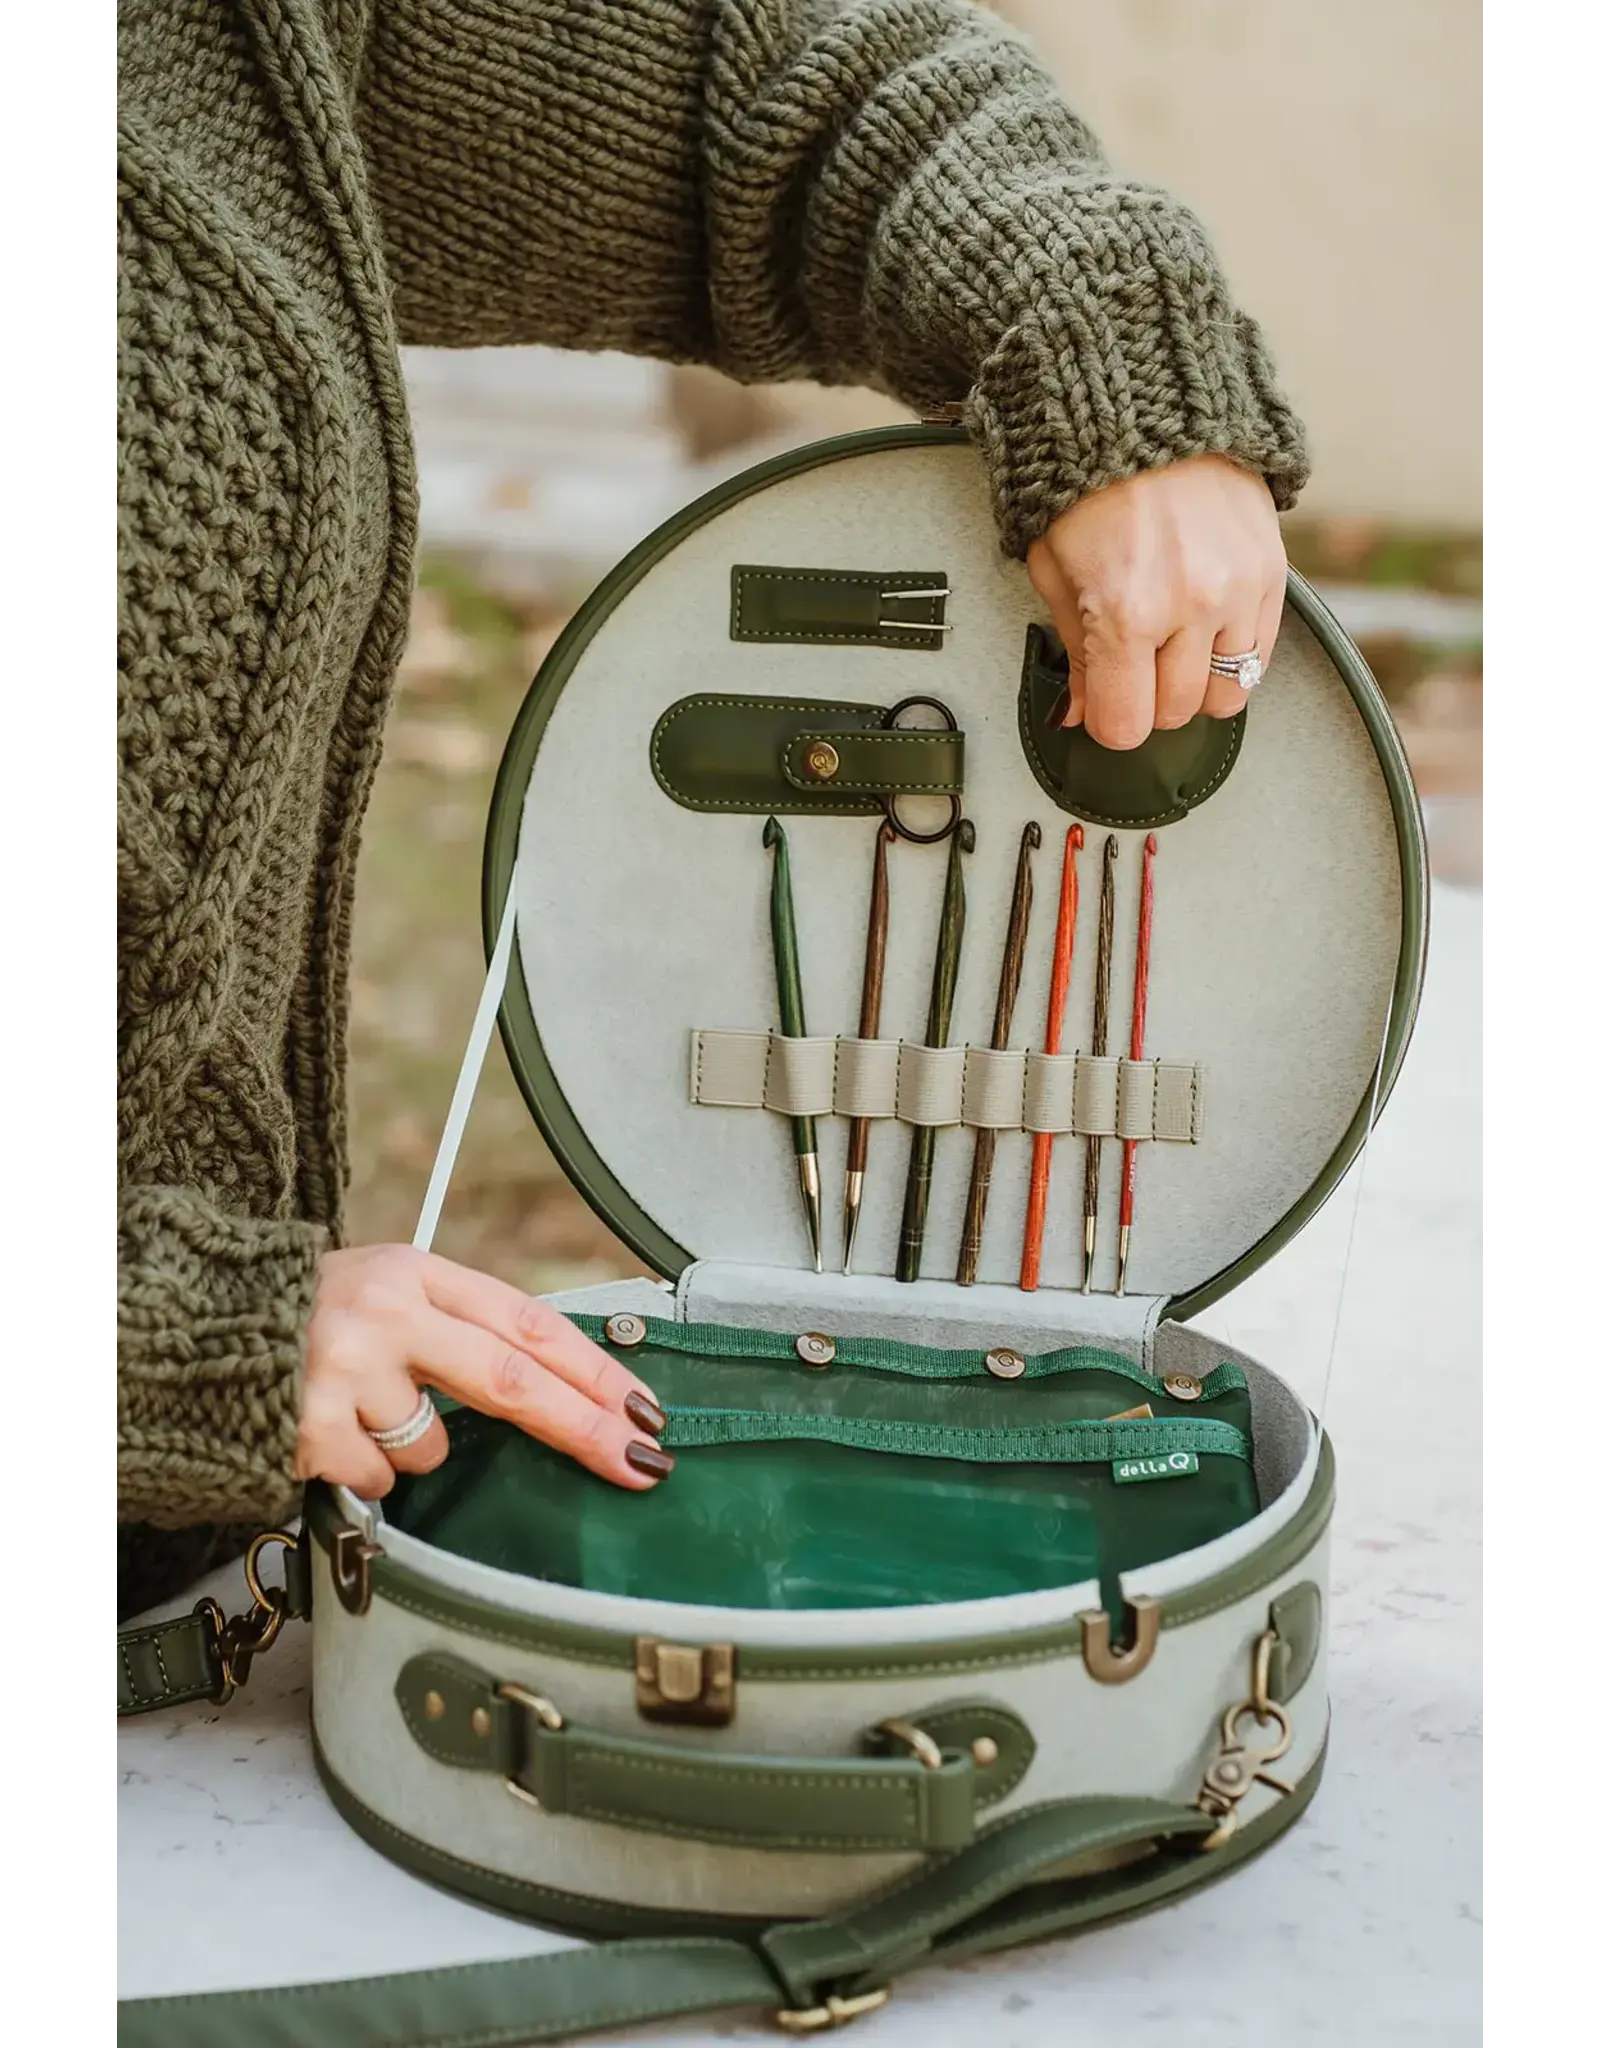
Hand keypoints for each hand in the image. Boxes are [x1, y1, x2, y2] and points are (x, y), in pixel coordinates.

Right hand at [293, 1245, 672, 1498]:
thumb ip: (462, 1326)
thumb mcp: (390, 1293)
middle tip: (639, 1462)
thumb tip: (564, 1382)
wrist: (195, 1329)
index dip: (593, 1369)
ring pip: (437, 1446)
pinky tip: (333, 1436)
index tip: (643, 1408)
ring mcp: (347, 1372)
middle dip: (585, 1427)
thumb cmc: (310, 1319)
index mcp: (416, 1273)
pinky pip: (381, 1479)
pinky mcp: (313, 1429)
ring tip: (367, 1411)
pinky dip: (366, 1473)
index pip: (527, 1322)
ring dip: (420, 1448)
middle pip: (512, 1381)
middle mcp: (387, 1314)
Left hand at [1026, 454, 1287, 750]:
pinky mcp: (1271, 571)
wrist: (1147, 407)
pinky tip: (1205, 629)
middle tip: (1133, 664)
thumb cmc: (1086, 485)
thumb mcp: (1054, 569)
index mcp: (1124, 612)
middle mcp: (1189, 607)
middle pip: (1176, 713)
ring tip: (1171, 645)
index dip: (1110, 722)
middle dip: (1149, 700)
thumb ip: (1075, 650)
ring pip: (1226, 693)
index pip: (1127, 724)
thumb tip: (1082, 713)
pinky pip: (1260, 655)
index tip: (1105, 704)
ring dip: (1195, 684)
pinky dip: (1232, 656)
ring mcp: (1237, 590)